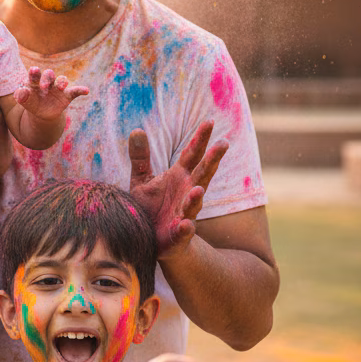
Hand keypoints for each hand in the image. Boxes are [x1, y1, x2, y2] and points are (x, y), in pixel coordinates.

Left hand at [13, 66, 87, 121]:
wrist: (42, 113)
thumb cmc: (32, 102)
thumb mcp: (25, 101)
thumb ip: (21, 96)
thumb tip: (20, 92)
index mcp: (35, 81)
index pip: (35, 74)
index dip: (35, 72)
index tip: (34, 70)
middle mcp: (47, 81)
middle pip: (49, 75)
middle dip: (47, 78)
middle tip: (44, 87)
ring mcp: (57, 88)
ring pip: (62, 80)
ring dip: (62, 82)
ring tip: (61, 87)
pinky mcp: (67, 95)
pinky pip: (75, 91)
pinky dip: (81, 90)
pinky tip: (86, 91)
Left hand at [127, 121, 227, 255]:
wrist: (150, 240)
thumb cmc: (149, 208)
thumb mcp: (141, 180)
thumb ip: (140, 158)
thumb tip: (137, 130)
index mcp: (178, 177)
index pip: (192, 154)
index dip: (200, 138)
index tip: (209, 121)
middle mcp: (186, 193)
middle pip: (202, 174)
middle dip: (212, 160)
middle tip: (223, 144)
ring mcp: (184, 213)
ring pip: (194, 203)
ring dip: (196, 197)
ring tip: (198, 189)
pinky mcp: (177, 234)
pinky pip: (183, 231)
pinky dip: (185, 228)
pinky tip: (185, 224)